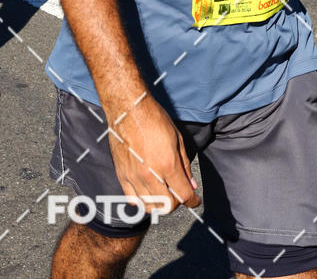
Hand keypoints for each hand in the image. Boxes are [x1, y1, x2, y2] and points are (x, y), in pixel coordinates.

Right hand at [106, 96, 200, 214]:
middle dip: (177, 202)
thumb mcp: (177, 139)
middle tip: (179, 193)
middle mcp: (150, 175)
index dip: (192, 201)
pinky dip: (143, 201)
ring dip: (160, 204)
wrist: (129, 109)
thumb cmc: (153, 119)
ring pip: (149, 206)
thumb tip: (190, 184)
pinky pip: (132, 200)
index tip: (194, 200)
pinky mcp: (122, 175)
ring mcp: (134, 177)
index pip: (183, 195)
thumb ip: (185, 165)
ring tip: (164, 193)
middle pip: (167, 205)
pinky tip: (148, 192)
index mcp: (167, 164)